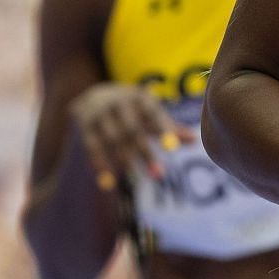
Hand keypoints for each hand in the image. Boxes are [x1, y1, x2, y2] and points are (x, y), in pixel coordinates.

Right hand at [70, 83, 191, 187]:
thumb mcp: (150, 113)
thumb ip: (169, 127)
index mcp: (139, 97)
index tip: (173, 148)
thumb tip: (195, 141)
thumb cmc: (133, 109)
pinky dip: (100, 165)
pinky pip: (92, 147)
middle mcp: (118, 103)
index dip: (163, 129)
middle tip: (159, 175)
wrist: (92, 94)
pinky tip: (108, 184)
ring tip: (134, 180)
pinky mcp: (83, 125)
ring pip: (113, 139)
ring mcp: (99, 113)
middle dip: (145, 153)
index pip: (153, 113)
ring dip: (124, 160)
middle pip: (133, 130)